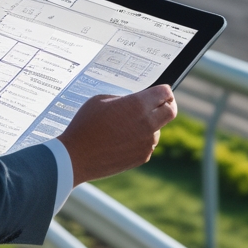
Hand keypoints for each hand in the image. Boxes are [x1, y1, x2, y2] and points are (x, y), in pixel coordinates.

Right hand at [57, 85, 177, 184]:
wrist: (76, 156)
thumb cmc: (85, 124)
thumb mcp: (102, 100)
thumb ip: (124, 99)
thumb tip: (136, 101)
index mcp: (138, 104)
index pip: (165, 92)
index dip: (164, 91)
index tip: (161, 92)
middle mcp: (147, 123)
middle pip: (171, 111)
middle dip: (168, 106)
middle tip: (160, 105)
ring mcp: (146, 142)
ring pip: (158, 129)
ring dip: (150, 125)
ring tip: (127, 126)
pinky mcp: (142, 157)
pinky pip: (148, 144)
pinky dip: (140, 140)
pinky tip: (122, 140)